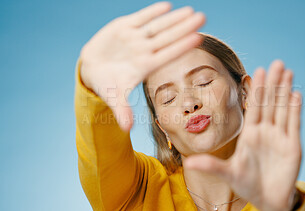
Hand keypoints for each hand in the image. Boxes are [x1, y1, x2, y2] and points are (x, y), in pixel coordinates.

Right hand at [79, 1, 205, 130]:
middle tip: (203, 18)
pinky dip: (152, 12)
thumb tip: (127, 130)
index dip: (182, 46)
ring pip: (158, 26)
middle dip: (185, 28)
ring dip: (174, 18)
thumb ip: (122, 110)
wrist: (92, 68)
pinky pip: (141, 18)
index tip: (198, 38)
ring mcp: (135, 38)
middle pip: (168, 37)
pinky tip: (167, 6)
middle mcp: (144, 50)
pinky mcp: (124, 27)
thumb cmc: (106, 84)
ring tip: (191, 11)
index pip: (168, 55)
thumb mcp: (114, 97)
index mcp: (145, 66)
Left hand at [184, 60, 302, 210]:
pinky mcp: (293, 147)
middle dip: (273, 83)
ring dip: (285, 91)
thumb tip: (189, 162)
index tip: (257, 70)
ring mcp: (280, 137)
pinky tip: (295, 94)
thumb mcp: (228, 174)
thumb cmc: (247, 185)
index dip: (257, 89)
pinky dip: (295, 110)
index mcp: (250, 134)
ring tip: (288, 71)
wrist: (267, 199)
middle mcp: (265, 132)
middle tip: (276, 62)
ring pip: (283, 109)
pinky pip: (293, 124)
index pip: (254, 106)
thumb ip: (211, 165)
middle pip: (270, 102)